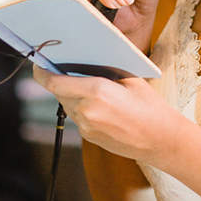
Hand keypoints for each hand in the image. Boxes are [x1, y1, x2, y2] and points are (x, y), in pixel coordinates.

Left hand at [33, 65, 181, 165]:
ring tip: (91, 86)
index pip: (55, 81)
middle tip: (68, 67)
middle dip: (60, 79)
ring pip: (68, 104)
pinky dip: (82, 106)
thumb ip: (106, 69)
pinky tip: (100, 104)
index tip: (38, 63)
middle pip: (59, 91)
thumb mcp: (131, 79)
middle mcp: (86, 110)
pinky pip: (77, 116)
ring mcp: (86, 127)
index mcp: (96, 91)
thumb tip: (86, 59)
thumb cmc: (151, 107)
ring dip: (72, 94)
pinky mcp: (89, 137)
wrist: (161, 140)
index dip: (42, 72)